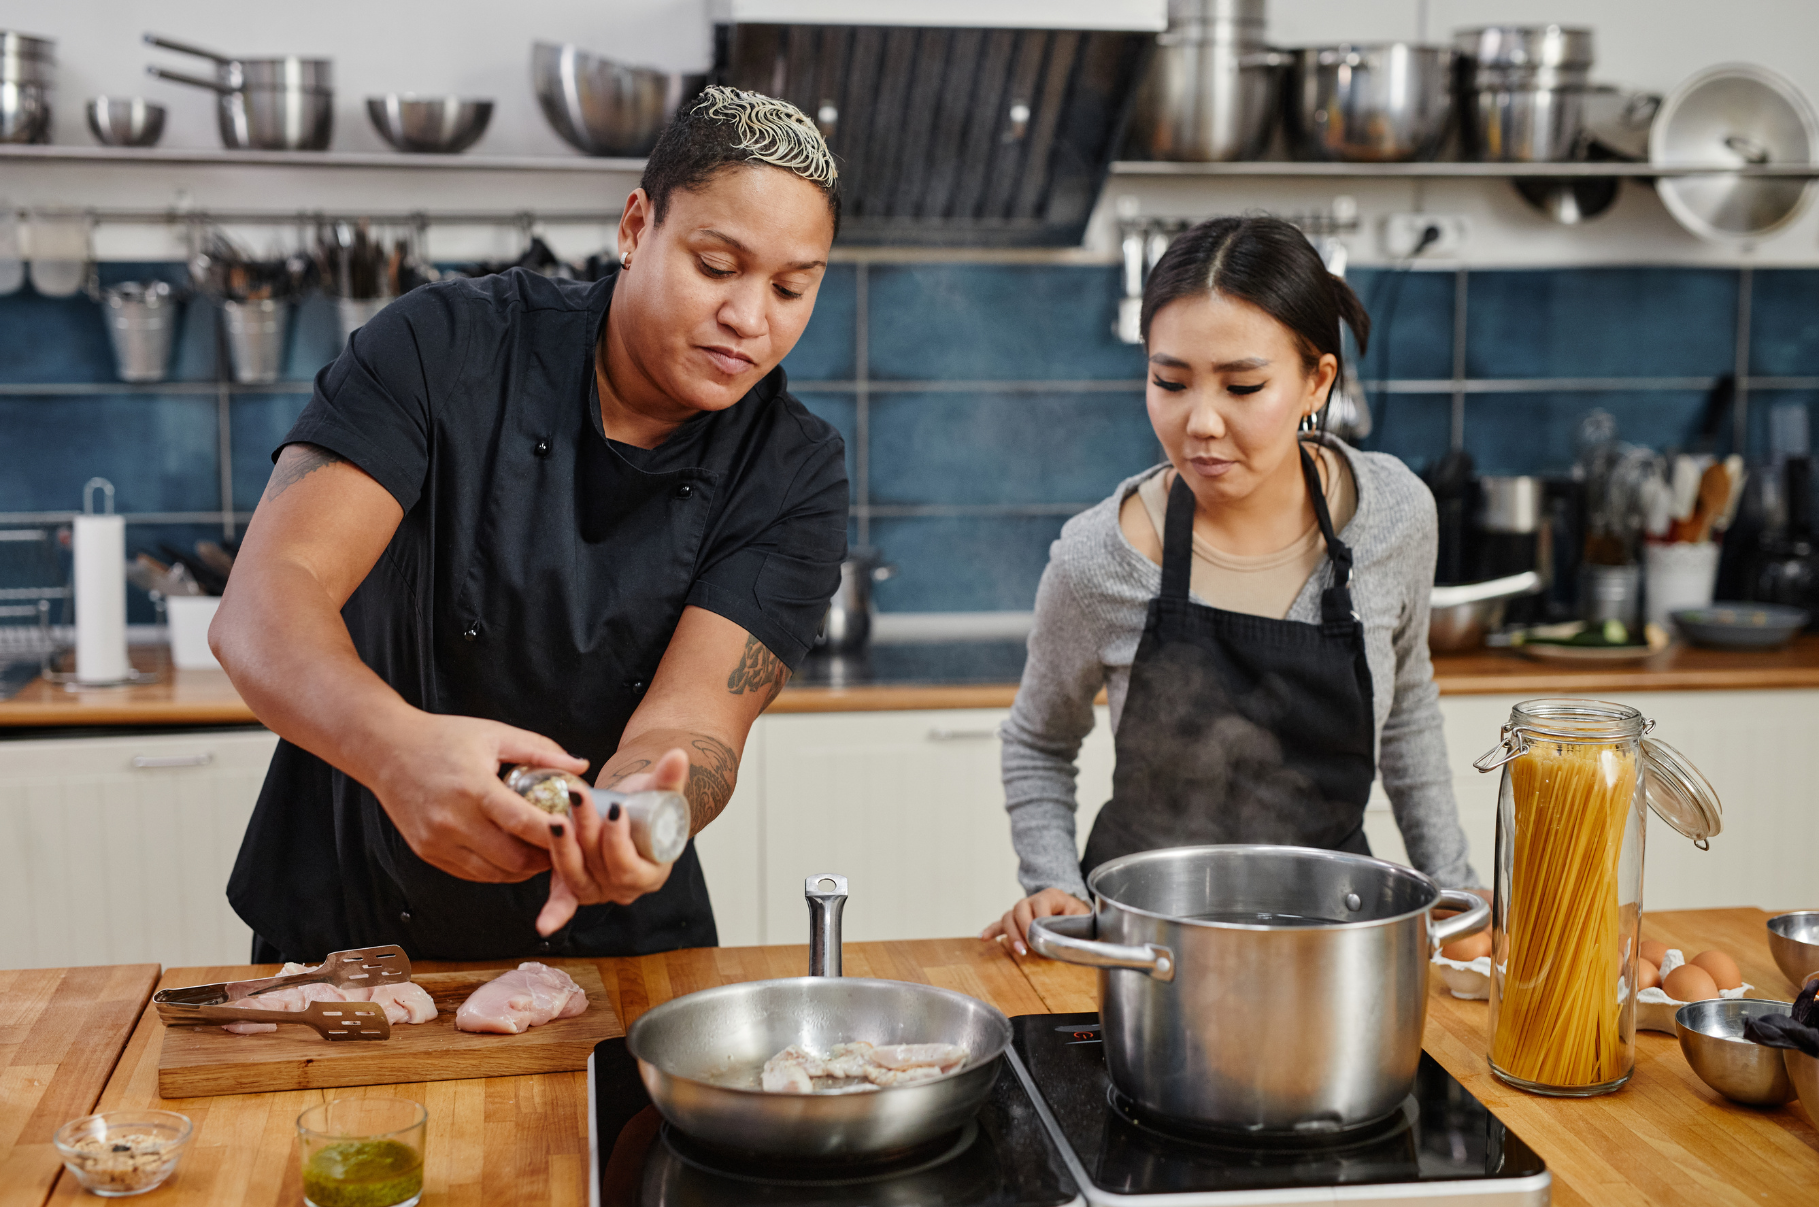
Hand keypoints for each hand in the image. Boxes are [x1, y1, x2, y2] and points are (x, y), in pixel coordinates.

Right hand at [368, 712, 588, 883]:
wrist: (385, 749)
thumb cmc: (442, 738)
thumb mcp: (495, 735)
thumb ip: (541, 752)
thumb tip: (581, 767)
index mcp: (473, 788)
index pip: (524, 822)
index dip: (556, 834)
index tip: (578, 833)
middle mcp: (453, 820)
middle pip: (513, 858)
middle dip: (545, 858)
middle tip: (565, 847)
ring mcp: (437, 841)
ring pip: (494, 874)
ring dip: (523, 869)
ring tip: (542, 853)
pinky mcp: (427, 852)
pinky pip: (472, 873)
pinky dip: (497, 870)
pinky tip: (511, 855)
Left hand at [537, 748, 684, 934]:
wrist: (626, 812)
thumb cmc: (645, 806)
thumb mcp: (659, 792)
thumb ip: (669, 777)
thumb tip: (678, 755)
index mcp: (651, 874)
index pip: (631, 866)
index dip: (620, 842)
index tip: (615, 810)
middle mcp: (624, 890)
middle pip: (600, 869)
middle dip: (587, 833)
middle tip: (578, 798)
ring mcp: (597, 891)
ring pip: (576, 877)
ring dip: (563, 849)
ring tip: (556, 819)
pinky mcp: (573, 887)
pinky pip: (563, 901)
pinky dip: (555, 913)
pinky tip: (543, 924)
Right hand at [981, 888, 1090, 956]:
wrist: (1078, 916)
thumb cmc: (1081, 918)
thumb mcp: (1082, 919)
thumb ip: (1074, 926)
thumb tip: (1065, 941)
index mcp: (1052, 896)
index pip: (1040, 903)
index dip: (1039, 918)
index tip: (1042, 934)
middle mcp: (1034, 900)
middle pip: (1020, 908)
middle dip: (1022, 928)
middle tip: (1028, 946)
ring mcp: (1024, 910)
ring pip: (1009, 916)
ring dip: (1011, 934)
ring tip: (1018, 950)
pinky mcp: (1017, 921)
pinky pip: (1001, 923)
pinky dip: (992, 930)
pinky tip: (984, 938)